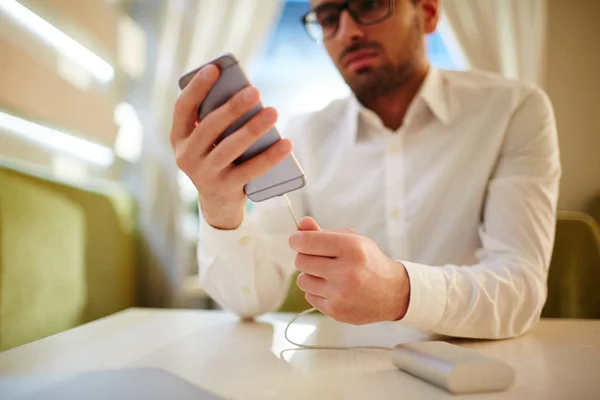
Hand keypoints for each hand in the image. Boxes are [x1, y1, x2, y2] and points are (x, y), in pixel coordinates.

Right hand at [170, 64, 292, 229]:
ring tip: (273, 113)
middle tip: (255, 91)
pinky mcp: (225, 189)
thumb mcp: (208, 140)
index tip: (214, 69)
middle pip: (209, 127)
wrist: (217, 202)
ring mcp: (204, 175)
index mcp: (178, 138)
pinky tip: (285, 143)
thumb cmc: (216, 157)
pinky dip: (270, 156)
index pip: (183, 108)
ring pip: (229, 148)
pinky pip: (251, 170)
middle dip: (232, 108)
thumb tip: (246, 96)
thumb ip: (218, 119)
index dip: (197, 88)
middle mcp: (186, 156)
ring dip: (253, 129)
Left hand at [289, 217, 410, 324]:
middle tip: (319, 258)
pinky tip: (334, 288)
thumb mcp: (353, 240)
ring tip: (328, 275)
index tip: (297, 240)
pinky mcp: (336, 310)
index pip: (306, 242)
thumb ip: (323, 233)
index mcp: (351, 248)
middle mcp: (346, 271)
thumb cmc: (369, 261)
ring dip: (310, 275)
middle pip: (301, 261)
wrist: (392, 293)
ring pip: (302, 280)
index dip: (296, 240)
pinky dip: (317, 291)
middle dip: (305, 257)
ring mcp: (340, 294)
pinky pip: (309, 296)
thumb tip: (300, 224)